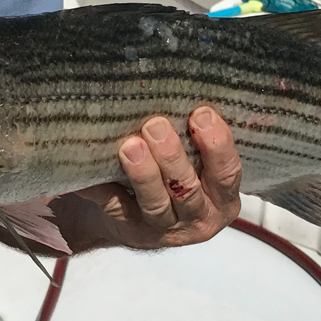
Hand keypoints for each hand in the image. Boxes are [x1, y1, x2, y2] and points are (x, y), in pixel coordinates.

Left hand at [62, 106, 242, 250]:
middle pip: (188, 190)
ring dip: (143, 174)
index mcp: (222, 199)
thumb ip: (198, 141)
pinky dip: (103, 189)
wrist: (141, 220)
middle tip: (155, 125)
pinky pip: (114, 206)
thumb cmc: (178, 179)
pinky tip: (93, 171)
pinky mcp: (130, 229)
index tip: (200, 114)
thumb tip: (185, 91)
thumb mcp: (201, 166)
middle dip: (172, 157)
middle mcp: (197, 218)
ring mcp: (163, 229)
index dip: (217, 145)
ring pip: (155, 203)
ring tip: (130, 146)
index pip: (227, 173)